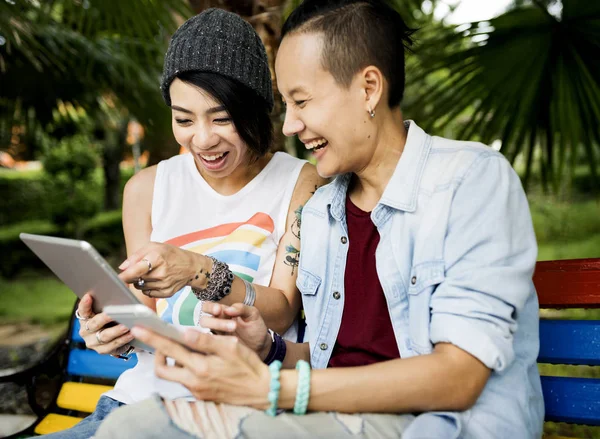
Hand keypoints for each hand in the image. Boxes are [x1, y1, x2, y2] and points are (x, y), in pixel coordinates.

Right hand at [76, 294, 133, 354]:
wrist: (118, 334)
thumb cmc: (115, 314)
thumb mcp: (113, 303)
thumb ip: (115, 292)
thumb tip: (124, 278)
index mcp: (85, 317)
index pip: (82, 310)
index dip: (85, 304)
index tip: (89, 296)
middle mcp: (85, 330)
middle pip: (94, 324)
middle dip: (104, 318)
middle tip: (113, 313)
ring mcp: (93, 342)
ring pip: (104, 336)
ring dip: (116, 331)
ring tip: (126, 325)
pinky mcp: (103, 350)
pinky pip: (113, 345)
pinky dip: (123, 339)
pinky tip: (131, 334)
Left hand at [118, 242, 204, 298]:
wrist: (191, 267)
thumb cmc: (170, 254)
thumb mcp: (154, 247)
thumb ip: (136, 256)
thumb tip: (122, 268)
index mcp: (157, 257)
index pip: (137, 269)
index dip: (125, 275)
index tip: (117, 279)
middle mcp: (161, 272)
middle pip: (137, 279)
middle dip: (134, 275)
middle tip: (142, 269)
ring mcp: (165, 284)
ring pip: (141, 287)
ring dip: (141, 282)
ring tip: (151, 273)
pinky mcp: (167, 293)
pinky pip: (148, 294)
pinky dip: (148, 288)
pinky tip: (156, 281)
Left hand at [131, 326, 269, 408]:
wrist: (262, 391)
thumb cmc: (248, 366)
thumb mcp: (230, 346)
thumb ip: (205, 340)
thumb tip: (185, 332)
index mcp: (200, 367)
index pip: (170, 349)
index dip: (152, 338)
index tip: (139, 329)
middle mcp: (194, 381)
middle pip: (163, 369)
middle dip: (157, 354)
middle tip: (163, 341)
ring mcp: (197, 390)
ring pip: (174, 375)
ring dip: (172, 361)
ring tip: (181, 348)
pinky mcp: (202, 395)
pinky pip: (185, 381)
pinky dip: (185, 368)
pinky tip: (196, 360)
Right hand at [200, 302, 271, 360]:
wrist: (261, 347)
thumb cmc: (255, 328)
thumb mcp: (253, 315)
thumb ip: (242, 308)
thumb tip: (228, 309)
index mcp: (223, 312)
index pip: (208, 307)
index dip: (209, 307)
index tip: (218, 310)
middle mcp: (217, 323)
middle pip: (204, 320)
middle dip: (216, 322)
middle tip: (234, 326)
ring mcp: (216, 337)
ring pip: (205, 333)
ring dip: (218, 332)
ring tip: (235, 335)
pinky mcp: (218, 348)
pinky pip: (209, 345)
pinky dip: (215, 344)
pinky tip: (228, 345)